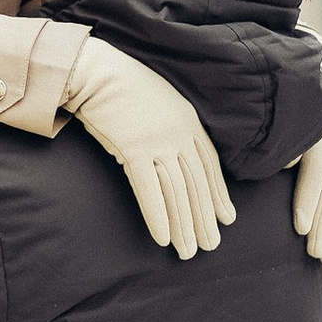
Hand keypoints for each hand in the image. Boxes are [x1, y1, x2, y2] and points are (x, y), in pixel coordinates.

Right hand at [61, 34, 236, 261]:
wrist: (95, 70)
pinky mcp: (133, 148)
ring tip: (187, 252)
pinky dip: (158, 216)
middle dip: (204, 219)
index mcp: (189, 120)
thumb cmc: (122, 84)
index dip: (219, 194)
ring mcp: (158, 141)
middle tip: (210, 246)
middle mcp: (179, 133)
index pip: (210, 165)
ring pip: (177, 192)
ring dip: (184, 226)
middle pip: (197, 184)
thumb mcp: (160, 100)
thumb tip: (174, 156)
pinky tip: (163, 238)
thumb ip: (173, 126)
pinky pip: (149, 190)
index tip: (226, 218)